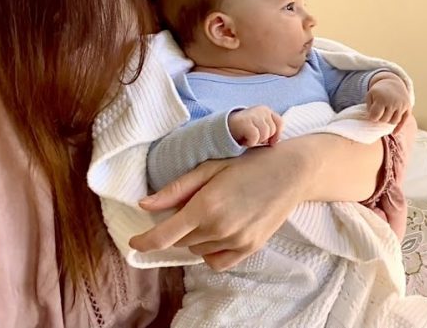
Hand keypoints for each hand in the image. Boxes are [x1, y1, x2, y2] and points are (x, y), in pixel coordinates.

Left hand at [129, 146, 302, 270]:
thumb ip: (176, 189)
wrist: (291, 172)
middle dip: (178, 228)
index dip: (143, 242)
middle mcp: (219, 227)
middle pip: (180, 241)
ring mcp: (236, 240)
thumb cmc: (249, 164)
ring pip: (197, 250)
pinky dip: (211, 251)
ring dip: (197, 237)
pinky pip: (217, 261)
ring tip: (215, 213)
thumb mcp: (210, 168)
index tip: (135, 241)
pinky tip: (220, 233)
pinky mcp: (250, 248)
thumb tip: (144, 204)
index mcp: (205, 205)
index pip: (163, 236)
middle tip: (194, 207)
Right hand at [228, 106, 282, 146]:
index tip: (271, 142)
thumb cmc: (244, 129)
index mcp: (266, 111)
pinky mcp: (245, 121)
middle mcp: (261, 110)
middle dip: (264, 138)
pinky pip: (255, 136)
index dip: (277, 134)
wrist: (224, 127)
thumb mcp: (259, 126)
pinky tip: (244, 140)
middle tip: (253, 138)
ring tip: (248, 138)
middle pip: (272, 130)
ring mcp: (253, 115)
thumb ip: (269, 130)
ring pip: (265, 134)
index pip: (279, 122)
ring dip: (257, 141)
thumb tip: (276, 142)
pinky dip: (250, 142)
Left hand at [366, 74, 410, 124]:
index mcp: (382, 98)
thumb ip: (369, 108)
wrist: (393, 82)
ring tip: (386, 115)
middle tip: (380, 113)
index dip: (372, 117)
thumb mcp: (370, 96)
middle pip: (384, 120)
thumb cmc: (379, 92)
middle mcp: (393, 101)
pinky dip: (399, 128)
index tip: (372, 114)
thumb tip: (374, 121)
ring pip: (394, 122)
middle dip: (380, 118)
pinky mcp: (408, 106)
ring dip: (389, 121)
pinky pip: (404, 121)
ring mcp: (402, 104)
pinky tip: (394, 133)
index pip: (375, 117)